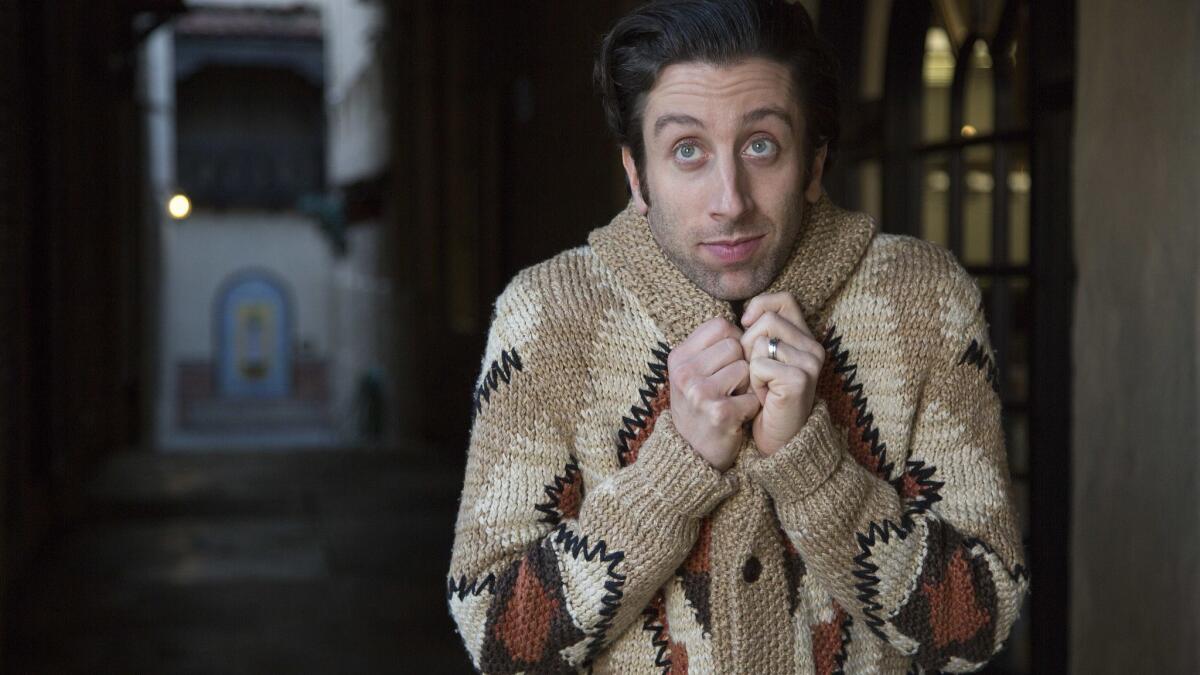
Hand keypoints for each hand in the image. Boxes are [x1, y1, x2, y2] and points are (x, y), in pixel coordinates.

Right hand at [668, 317, 761, 470]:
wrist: (691, 453)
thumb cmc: (698, 407)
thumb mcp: (691, 373)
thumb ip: (709, 347)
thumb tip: (745, 318)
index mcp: (678, 357)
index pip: (720, 325)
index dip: (734, 340)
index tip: (728, 361)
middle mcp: (685, 372)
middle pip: (736, 345)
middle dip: (742, 364)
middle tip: (732, 386)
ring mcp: (700, 393)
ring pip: (747, 368)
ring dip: (748, 386)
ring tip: (734, 400)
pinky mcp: (719, 413)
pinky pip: (752, 396)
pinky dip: (751, 408)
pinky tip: (738, 417)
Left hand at [739, 292, 824, 455]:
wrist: (778, 439)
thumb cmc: (765, 397)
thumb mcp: (762, 359)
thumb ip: (758, 333)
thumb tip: (741, 314)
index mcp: (806, 337)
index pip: (784, 300)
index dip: (760, 306)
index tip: (745, 325)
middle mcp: (813, 347)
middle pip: (766, 319)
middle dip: (748, 344)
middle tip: (757, 371)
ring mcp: (809, 362)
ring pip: (759, 341)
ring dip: (750, 365)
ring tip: (761, 384)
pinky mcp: (799, 379)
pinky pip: (759, 365)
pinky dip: (753, 382)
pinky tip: (764, 396)